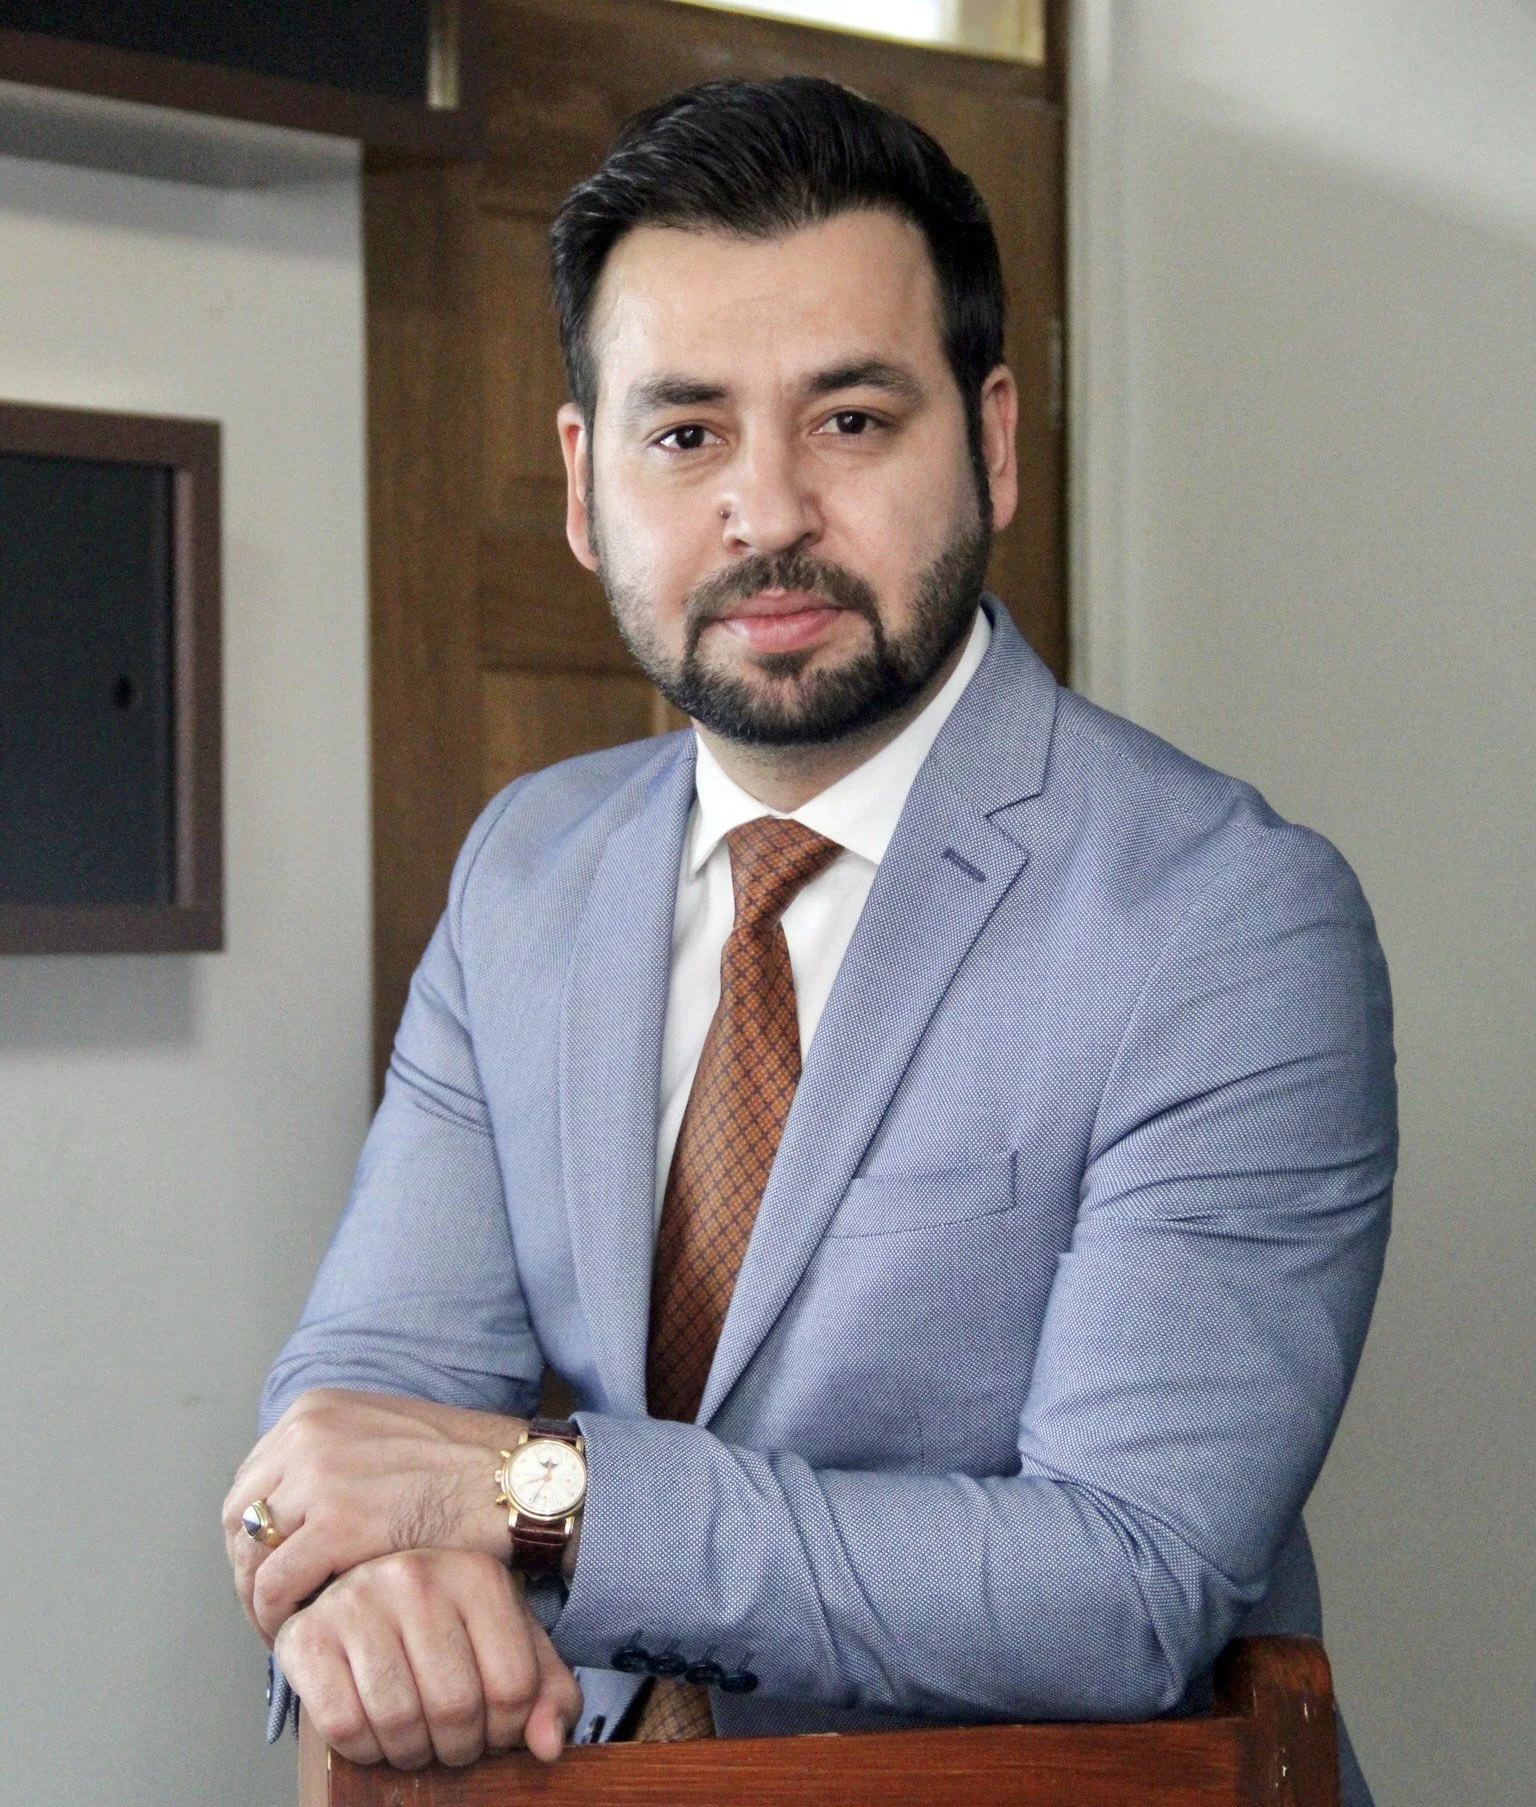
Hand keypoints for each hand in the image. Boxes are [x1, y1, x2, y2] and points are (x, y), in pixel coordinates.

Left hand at [223, 1389, 523, 1643]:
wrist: (517, 1479)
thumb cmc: (465, 1467)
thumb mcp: (384, 1437)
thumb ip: (335, 1459)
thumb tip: (292, 1512)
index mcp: (315, 1409)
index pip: (252, 1481)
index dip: (253, 1538)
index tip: (269, 1571)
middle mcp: (307, 1434)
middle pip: (240, 1519)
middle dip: (249, 1570)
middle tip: (272, 1609)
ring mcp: (319, 1476)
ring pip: (251, 1557)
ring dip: (260, 1602)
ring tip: (283, 1630)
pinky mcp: (337, 1524)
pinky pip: (277, 1587)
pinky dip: (278, 1619)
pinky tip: (301, 1636)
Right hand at [276, 1548, 581, 1768]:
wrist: (364, 1596)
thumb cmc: (446, 1627)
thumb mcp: (507, 1644)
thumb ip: (546, 1692)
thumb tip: (549, 1745)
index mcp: (476, 1573)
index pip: (512, 1686)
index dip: (507, 1731)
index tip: (493, 1730)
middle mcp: (415, 1575)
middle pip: (455, 1707)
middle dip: (458, 1747)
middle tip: (451, 1743)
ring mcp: (357, 1599)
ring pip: (398, 1721)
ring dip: (411, 1752)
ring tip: (416, 1739)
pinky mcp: (305, 1634)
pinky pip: (342, 1725)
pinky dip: (364, 1750)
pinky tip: (374, 1732)